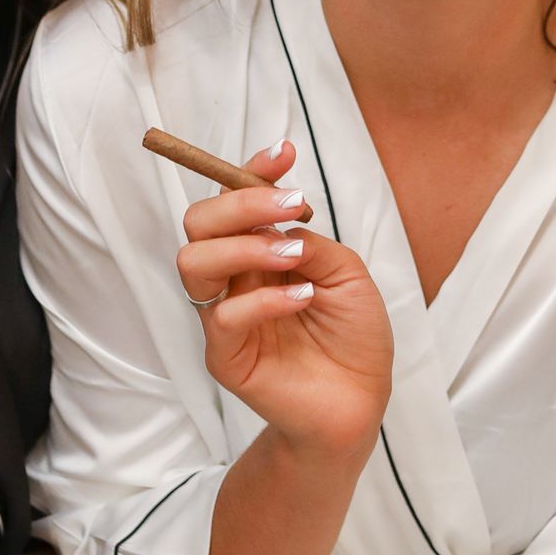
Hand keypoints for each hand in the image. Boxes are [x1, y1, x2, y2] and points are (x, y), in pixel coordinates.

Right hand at [179, 141, 392, 457]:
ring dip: (245, 245)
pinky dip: (265, 299)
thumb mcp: (346, 273)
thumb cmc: (354, 337)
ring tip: (294, 256)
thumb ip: (309, 240)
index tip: (283, 153)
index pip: (234, 201)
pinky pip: (224, 316)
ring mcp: (224, 316)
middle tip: (292, 206)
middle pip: (199, 222)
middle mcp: (235, 277)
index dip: (251, 171)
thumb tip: (281, 217)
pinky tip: (303, 300)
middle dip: (241, 203)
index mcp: (259, 251)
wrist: (361, 401)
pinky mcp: (225, 356)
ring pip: (194, 261)